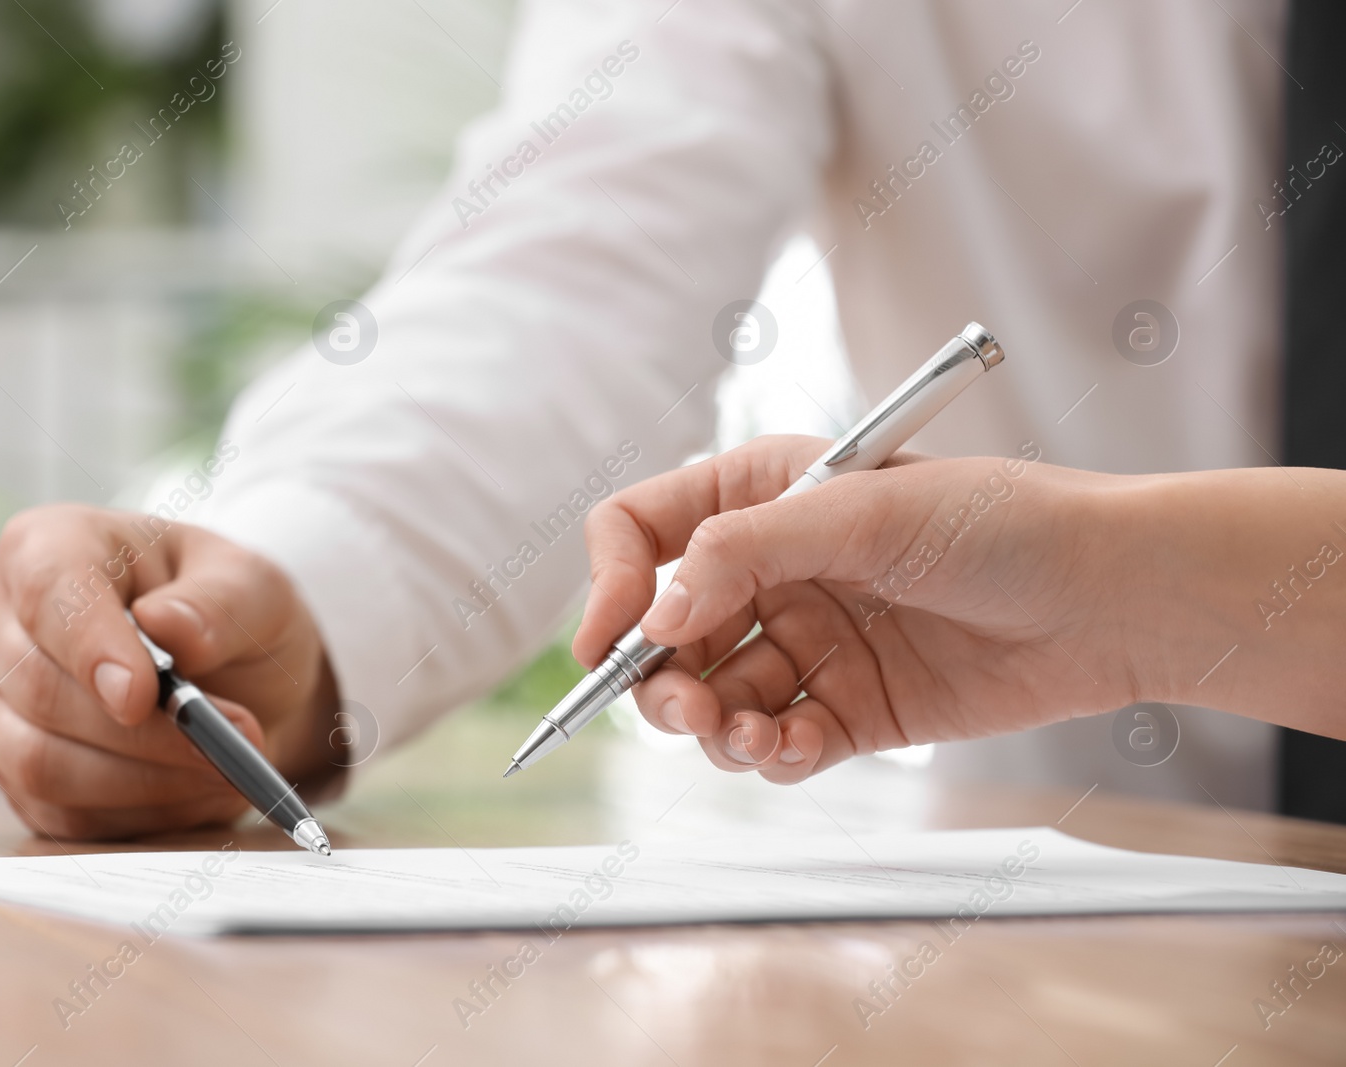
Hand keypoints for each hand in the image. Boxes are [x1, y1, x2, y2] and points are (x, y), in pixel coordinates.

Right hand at [0, 505, 339, 838]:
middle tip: (232, 737)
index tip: (139, 695)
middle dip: (144, 730)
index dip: (89, 647)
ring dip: (146, 778)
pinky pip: (60, 813)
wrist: (235, 673)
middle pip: (41, 691)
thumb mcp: (254, 586)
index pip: (47, 592)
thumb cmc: (228, 611)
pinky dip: (138, 812)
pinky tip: (192, 787)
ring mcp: (0, 705)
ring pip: (42, 763)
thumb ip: (219, 603)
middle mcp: (3, 625)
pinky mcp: (18, 774)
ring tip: (223, 764)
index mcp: (52, 547)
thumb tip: (168, 625)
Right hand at [574, 436, 1146, 783]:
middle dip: (659, 679)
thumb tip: (653, 618)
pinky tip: (790, 748)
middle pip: (666, 634)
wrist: (1108, 595)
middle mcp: (773, 570)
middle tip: (684, 708)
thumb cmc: (995, 521)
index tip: (607, 642)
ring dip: (711, 726)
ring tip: (745, 735)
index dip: (608, 584)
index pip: (641, 533)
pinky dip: (767, 754)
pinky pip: (775, 741)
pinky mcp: (848, 707)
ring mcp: (809, 642)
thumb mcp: (859, 510)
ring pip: (713, 698)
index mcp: (762, 497)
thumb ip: (743, 553)